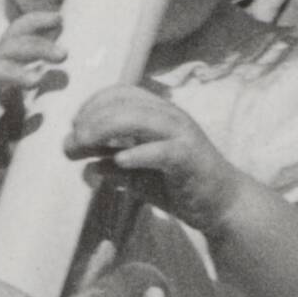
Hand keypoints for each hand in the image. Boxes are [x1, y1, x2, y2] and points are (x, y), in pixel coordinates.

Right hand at [0, 11, 63, 186]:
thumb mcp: (25, 120)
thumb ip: (48, 111)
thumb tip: (85, 108)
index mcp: (1, 73)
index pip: (15, 37)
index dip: (36, 23)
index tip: (61, 19)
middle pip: (6, 49)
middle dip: (36, 46)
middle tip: (64, 54)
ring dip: (11, 71)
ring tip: (34, 79)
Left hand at [64, 83, 238, 227]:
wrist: (223, 203)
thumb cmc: (179, 185)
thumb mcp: (140, 176)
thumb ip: (115, 168)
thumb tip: (86, 166)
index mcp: (159, 113)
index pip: (121, 93)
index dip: (93, 104)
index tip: (74, 125)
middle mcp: (170, 116)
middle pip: (125, 103)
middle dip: (92, 117)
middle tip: (74, 138)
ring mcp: (182, 134)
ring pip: (140, 119)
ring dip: (106, 128)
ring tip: (85, 143)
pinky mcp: (189, 157)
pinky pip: (162, 150)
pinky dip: (138, 153)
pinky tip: (119, 161)